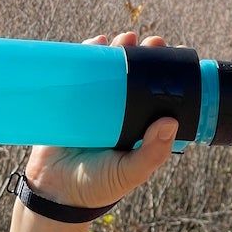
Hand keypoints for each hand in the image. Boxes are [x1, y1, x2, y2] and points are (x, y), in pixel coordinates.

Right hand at [23, 31, 180, 208]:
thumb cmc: (98, 186)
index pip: (158, 95)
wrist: (55, 192)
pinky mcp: (71, 101)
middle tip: (153, 42)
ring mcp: (96, 105)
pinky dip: (89, 54)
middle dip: (145, 55)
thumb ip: (152, 153)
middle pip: (136, 75)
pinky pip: (80, 73)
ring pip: (110, 70)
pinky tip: (97, 43)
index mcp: (140, 126)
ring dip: (120, 49)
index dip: (168, 75)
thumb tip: (170, 121)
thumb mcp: (130, 172)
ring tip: (127, 38)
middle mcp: (121, 112)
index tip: (176, 55)